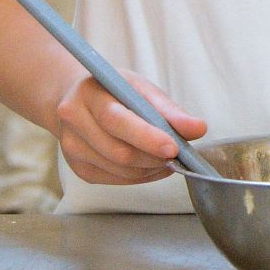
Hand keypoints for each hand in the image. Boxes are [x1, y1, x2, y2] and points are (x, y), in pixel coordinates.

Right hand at [53, 70, 206, 186]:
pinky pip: (115, 179)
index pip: (116, 120)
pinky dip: (140, 176)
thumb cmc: (115, 91)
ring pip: (118, 169)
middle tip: (177, 154)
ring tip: (166, 158)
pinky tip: (151, 165)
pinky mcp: (78, 168)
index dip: (147, 137)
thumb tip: (198, 128)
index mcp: (88, 94)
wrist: (78, 100)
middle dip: (153, 157)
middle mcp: (73, 121)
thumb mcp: (142, 89)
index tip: (173, 147)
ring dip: (150, 168)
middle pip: (118, 151)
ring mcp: (71, 147)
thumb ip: (170, 110)